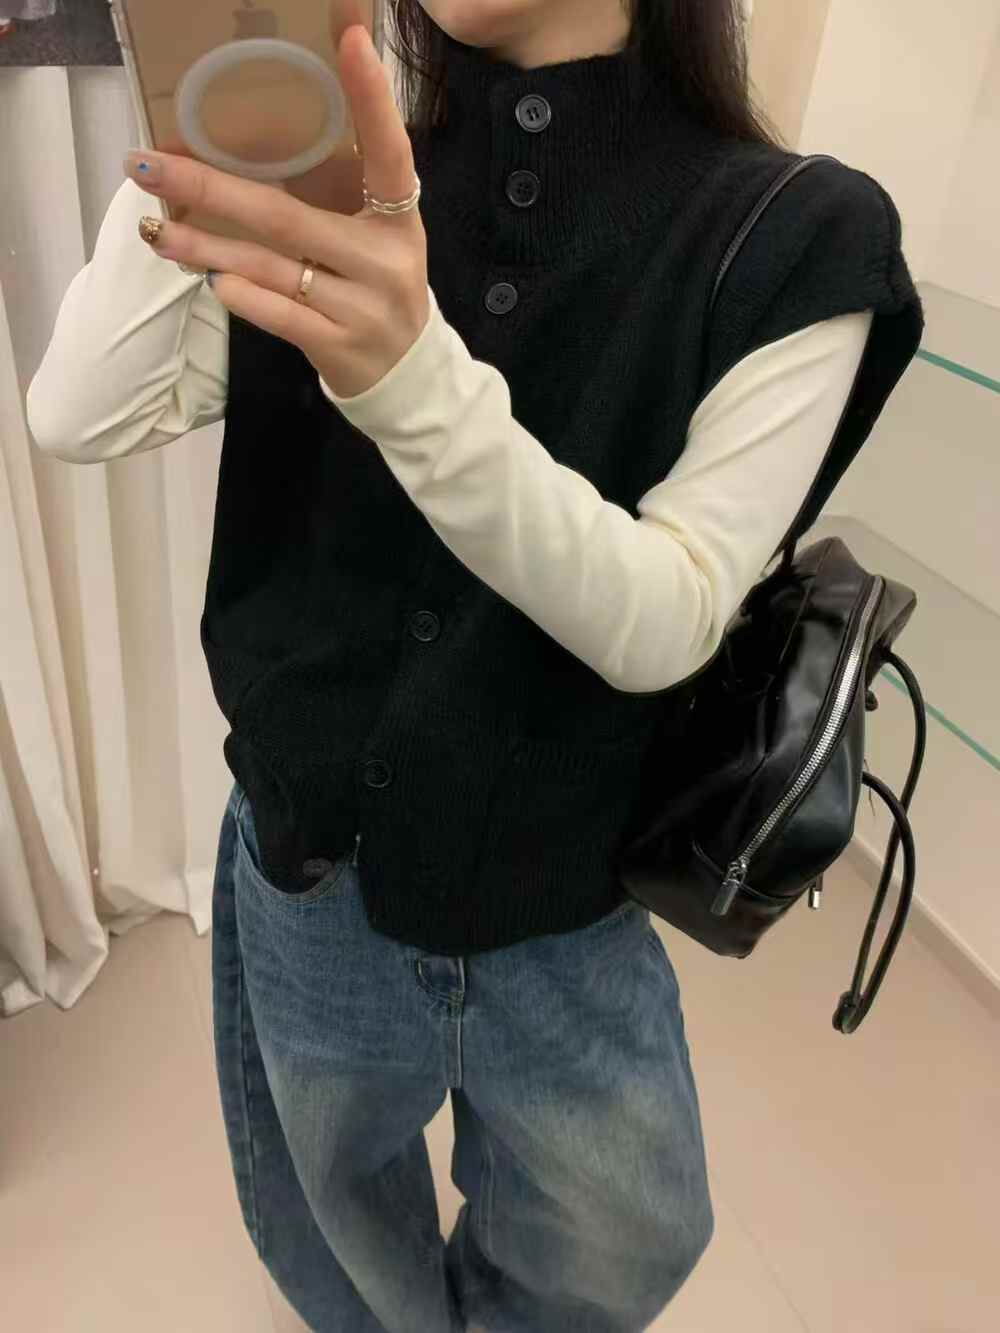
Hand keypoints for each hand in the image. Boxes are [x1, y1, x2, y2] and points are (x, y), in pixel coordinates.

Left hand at [125, 24, 428, 400]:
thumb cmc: (376, 290)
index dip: (372, 99)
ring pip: (269, 267)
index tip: (352, 38)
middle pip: (287, 216)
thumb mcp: (375, 236)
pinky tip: (209, 280)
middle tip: (149, 164)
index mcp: (397, 219)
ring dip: (204, 247)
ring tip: (156, 231)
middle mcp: (383, 260)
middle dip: (210, 188)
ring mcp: (362, 307)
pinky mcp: (339, 346)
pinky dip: (240, 295)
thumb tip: (244, 148)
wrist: (410, 376)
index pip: (389, 152)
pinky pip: (277, 314)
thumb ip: (332, 195)